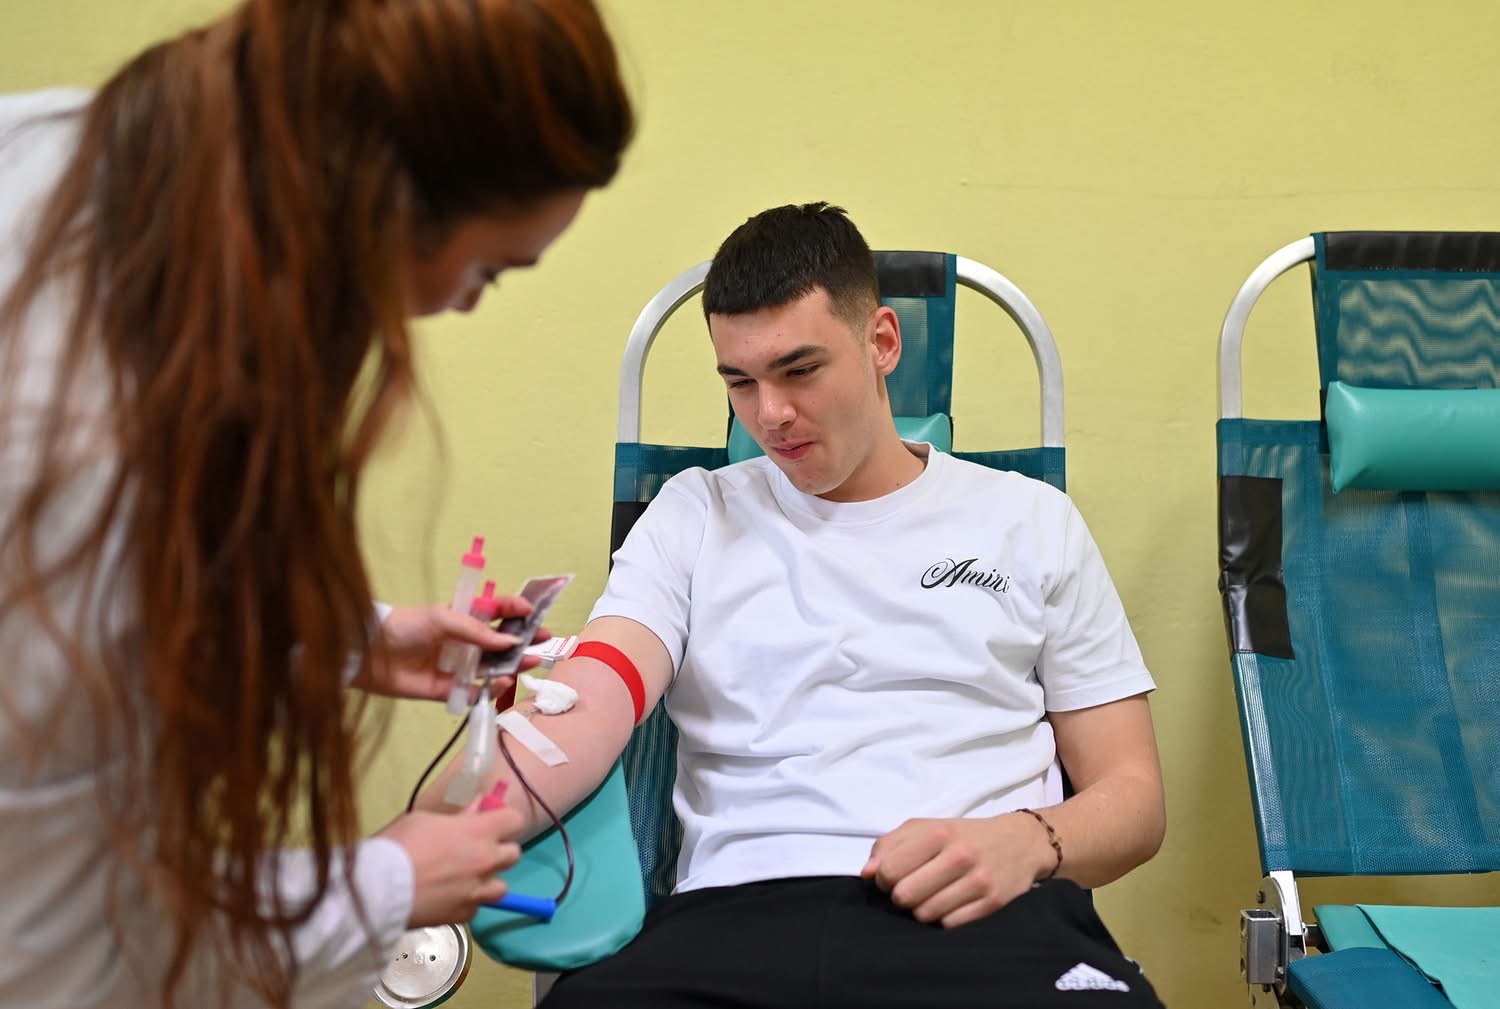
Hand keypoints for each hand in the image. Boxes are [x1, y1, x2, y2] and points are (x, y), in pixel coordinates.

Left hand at [354, 603, 549, 701]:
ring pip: (493, 666)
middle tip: (545, 639)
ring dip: (514, 663)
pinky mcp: (448, 690)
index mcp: (461, 618)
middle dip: (524, 639)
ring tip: (534, 661)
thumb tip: (511, 642)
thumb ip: (478, 632)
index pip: (495, 611)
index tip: (532, 612)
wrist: (370, 655)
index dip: (514, 610)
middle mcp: (463, 642)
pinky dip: (491, 689)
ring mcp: (457, 666)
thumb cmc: (406, 627)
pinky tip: (503, 681)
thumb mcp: (443, 619)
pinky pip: (475, 691)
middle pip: (500, 641)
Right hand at [380, 803, 525, 926]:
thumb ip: (458, 817)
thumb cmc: (399, 845)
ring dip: (487, 882)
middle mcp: (485, 861)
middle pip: (514, 854)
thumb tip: (477, 808)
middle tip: (476, 852)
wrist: (380, 888)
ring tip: (464, 880)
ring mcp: (477, 891)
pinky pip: (475, 909)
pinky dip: (465, 904)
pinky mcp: (463, 915)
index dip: (504, 821)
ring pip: (501, 887)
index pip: (515, 820)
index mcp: (479, 831)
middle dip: (499, 851)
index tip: (490, 823)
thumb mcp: (424, 820)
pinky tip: (447, 899)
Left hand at [860, 813, 1053, 927]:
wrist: (1020, 842)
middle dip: (901, 896)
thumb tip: (867, 874)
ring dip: (922, 909)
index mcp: (938, 833)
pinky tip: (950, 903)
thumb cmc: (963, 835)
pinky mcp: (992, 903)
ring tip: (932, 895)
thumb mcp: (925, 827)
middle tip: (912, 887)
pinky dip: (943, 918)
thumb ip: (890, 845)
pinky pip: (949, 925)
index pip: (889, 871)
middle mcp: (959, 856)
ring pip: (925, 915)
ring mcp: (978, 881)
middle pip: (904, 897)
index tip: (893, 877)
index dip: (884, 879)